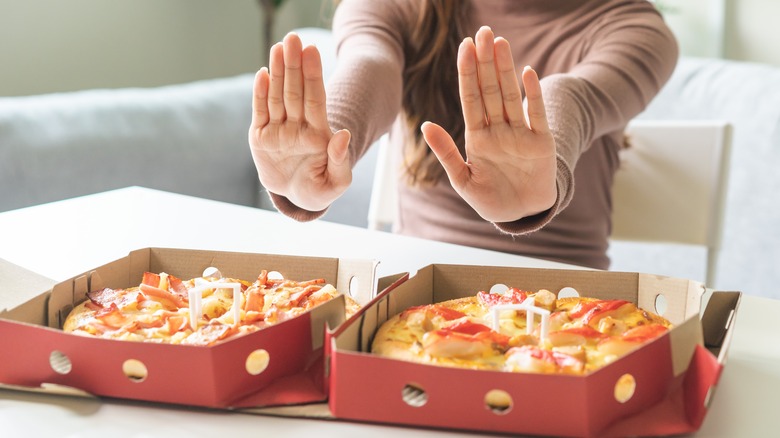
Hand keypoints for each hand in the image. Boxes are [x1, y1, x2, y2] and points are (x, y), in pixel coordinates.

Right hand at [249, 32, 351, 211]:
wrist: (296, 198)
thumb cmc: (319, 189)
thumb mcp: (336, 183)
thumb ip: (340, 160)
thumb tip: (344, 135)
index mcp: (318, 133)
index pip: (315, 99)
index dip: (313, 76)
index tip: (312, 52)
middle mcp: (298, 126)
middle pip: (296, 91)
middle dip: (295, 64)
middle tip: (293, 38)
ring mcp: (279, 130)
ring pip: (278, 96)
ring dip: (278, 72)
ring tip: (279, 47)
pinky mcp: (261, 137)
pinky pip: (260, 112)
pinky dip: (260, 94)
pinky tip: (263, 74)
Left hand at [422, 26, 556, 222]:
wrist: (519, 215)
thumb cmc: (489, 199)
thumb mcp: (462, 179)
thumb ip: (446, 152)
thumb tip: (426, 124)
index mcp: (477, 136)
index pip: (471, 98)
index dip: (467, 73)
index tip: (463, 47)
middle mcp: (498, 129)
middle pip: (490, 89)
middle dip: (485, 62)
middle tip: (482, 32)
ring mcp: (520, 133)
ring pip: (511, 95)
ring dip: (506, 69)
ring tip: (500, 43)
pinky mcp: (541, 142)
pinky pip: (536, 114)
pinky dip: (533, 94)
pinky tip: (527, 72)